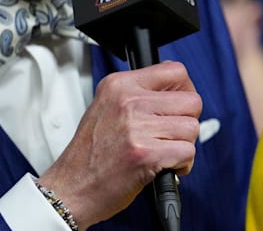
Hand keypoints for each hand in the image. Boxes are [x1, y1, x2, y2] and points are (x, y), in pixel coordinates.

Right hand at [38, 61, 202, 227]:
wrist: (70, 190)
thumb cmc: (90, 155)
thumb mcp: (108, 108)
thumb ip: (140, 94)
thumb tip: (178, 89)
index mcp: (119, 85)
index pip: (176, 71)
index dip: (186, 91)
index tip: (179, 106)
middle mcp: (128, 101)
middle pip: (192, 101)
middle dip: (187, 121)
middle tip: (170, 135)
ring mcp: (137, 127)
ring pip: (192, 128)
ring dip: (184, 145)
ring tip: (163, 152)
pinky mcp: (146, 154)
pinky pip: (188, 152)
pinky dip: (183, 164)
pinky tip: (164, 167)